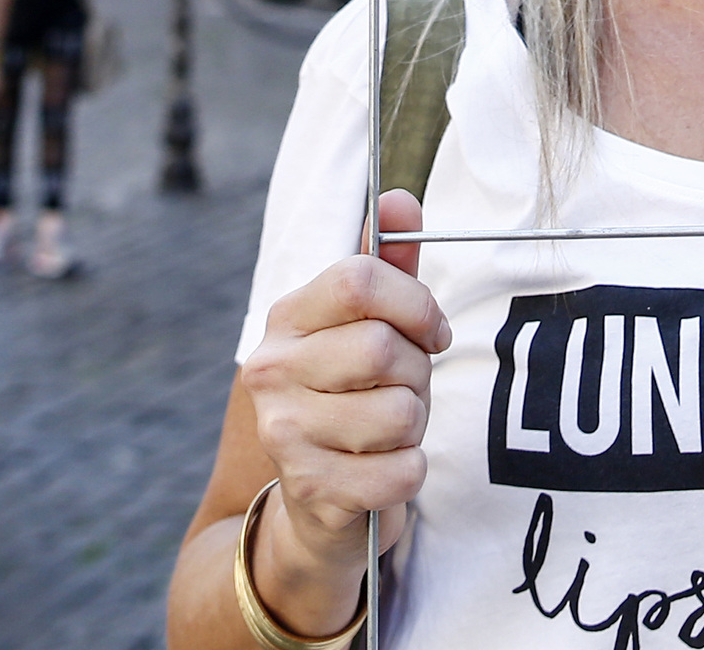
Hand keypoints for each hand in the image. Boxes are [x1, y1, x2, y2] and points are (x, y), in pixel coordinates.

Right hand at [239, 191, 448, 635]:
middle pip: (382, 348)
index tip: (433, 330)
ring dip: (415, 424)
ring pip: (398, 412)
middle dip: (418, 372)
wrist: (316, 505)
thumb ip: (387, 265)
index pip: (359, 278)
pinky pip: (401, 472)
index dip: (414, 302)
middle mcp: (271, 369)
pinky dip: (411, 472)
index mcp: (287, 317)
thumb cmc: (354, 398)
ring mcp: (283, 432)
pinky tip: (384, 470)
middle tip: (407, 388)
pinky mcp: (308, 491)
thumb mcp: (370, 327)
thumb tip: (400, 197)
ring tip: (391, 429)